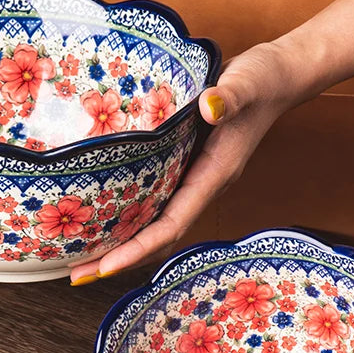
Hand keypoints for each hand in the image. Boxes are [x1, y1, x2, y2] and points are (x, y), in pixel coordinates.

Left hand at [69, 41, 294, 284]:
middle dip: (119, 259)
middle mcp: (198, 187)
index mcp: (212, 177)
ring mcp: (189, 179)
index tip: (107, 266)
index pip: (171, 225)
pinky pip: (150, 200)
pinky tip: (98, 218)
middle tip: (77, 276)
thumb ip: (230, 96)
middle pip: (156, 237)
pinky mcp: (180, 167)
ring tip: (78, 259)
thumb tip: (210, 106)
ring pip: (151, 224)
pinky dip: (124, 216)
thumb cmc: (263, 80)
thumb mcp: (248, 83)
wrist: (276, 77)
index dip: (138, 249)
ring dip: (118, 244)